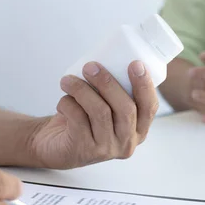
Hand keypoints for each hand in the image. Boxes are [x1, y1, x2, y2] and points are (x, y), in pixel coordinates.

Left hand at [28, 61, 158, 168]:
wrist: (55, 146)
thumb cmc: (83, 120)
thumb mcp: (105, 109)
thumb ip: (113, 91)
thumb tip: (112, 53)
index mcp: (138, 130)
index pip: (150, 107)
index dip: (145, 85)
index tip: (135, 64)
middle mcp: (127, 143)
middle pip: (126, 109)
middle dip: (108, 83)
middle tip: (90, 66)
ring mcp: (106, 149)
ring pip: (100, 112)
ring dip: (82, 90)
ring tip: (67, 80)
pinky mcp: (84, 150)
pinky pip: (78, 120)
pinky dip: (68, 104)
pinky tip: (63, 101)